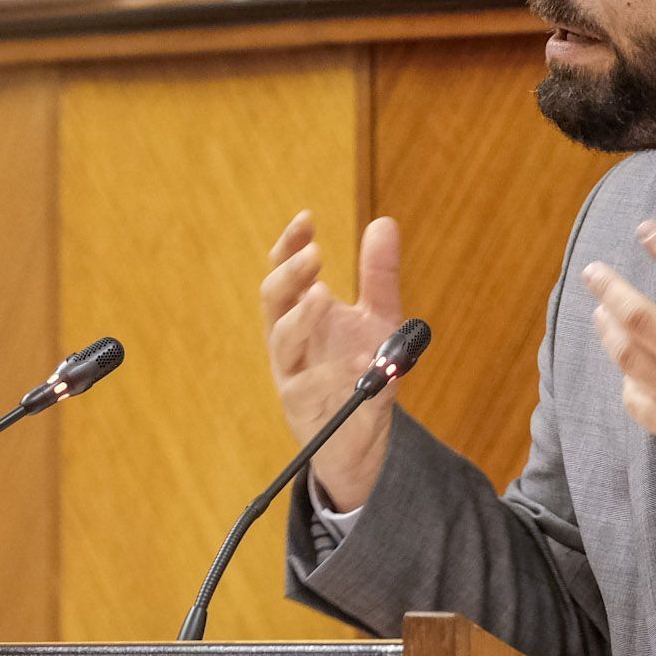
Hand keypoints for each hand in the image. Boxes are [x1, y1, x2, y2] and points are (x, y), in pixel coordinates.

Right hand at [260, 211, 402, 510]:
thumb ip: (378, 276)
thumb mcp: (378, 319)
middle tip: (314, 254)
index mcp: (302, 313)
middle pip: (273, 299)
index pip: (285, 271)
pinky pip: (309, 387)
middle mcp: (290, 339)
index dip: (289, 245)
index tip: (306, 219)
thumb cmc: (361, 372)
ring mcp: (292, 372)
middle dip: (289, 274)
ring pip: (281, 340)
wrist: (359, 436)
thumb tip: (383, 222)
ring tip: (324, 294)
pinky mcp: (304, 407)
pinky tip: (361, 361)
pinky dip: (334, 373)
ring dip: (302, 316)